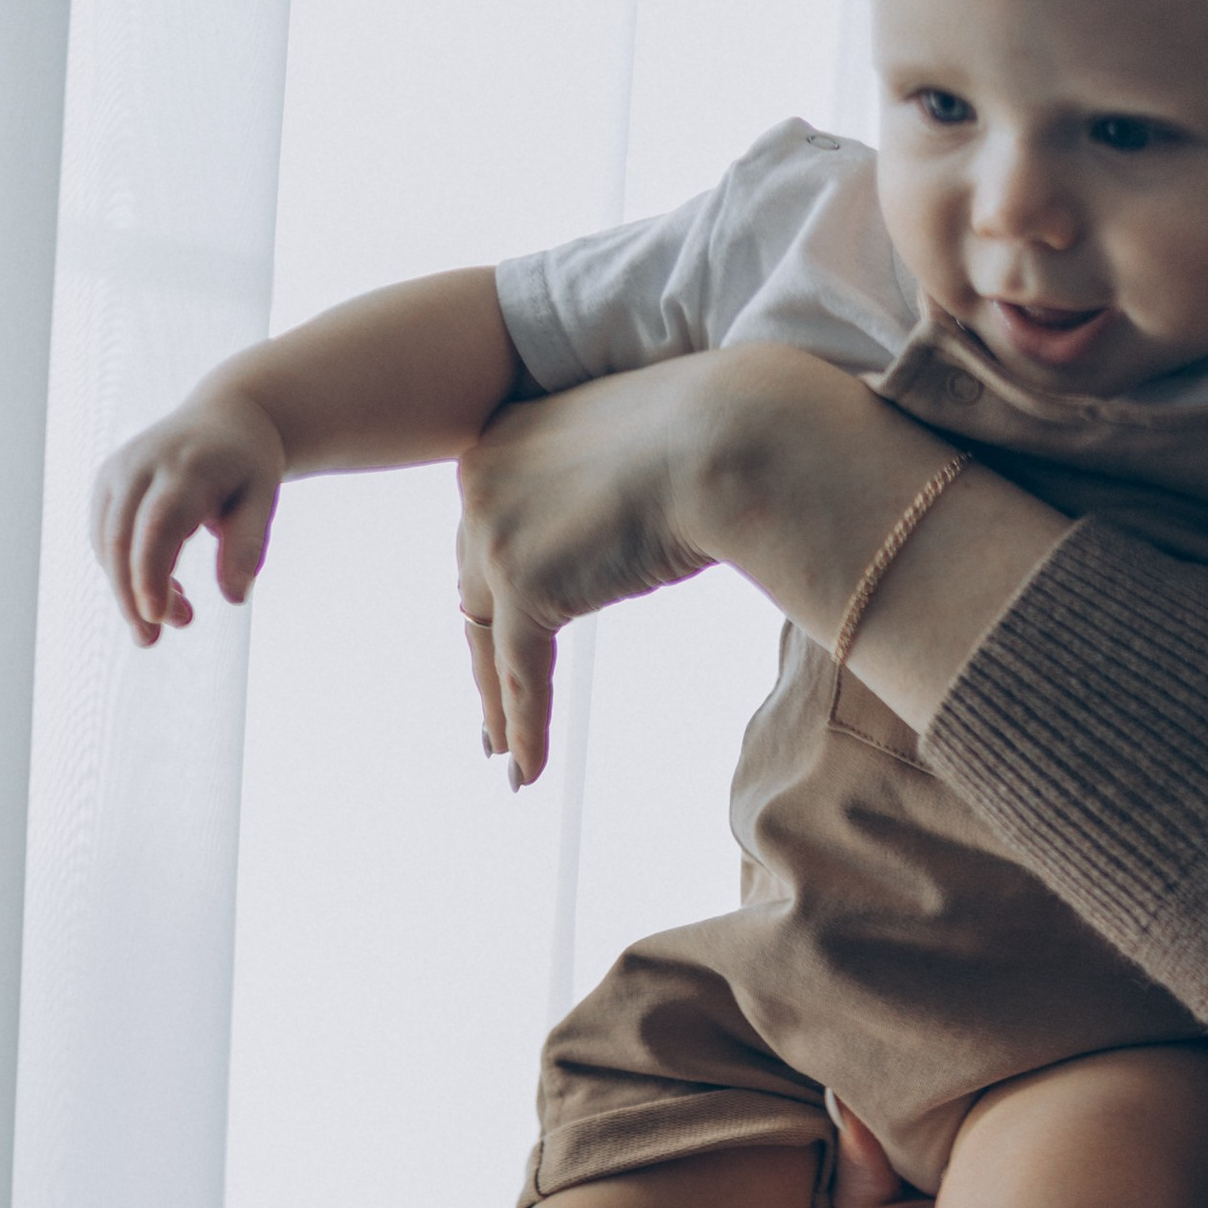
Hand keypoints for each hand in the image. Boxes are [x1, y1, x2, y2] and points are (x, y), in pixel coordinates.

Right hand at [90, 382, 287, 643]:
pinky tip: (161, 591)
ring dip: (129, 588)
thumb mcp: (264, 499)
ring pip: (106, 541)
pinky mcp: (107, 482)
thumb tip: (234, 598)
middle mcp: (141, 466)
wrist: (224, 416)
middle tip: (151, 641)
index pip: (157, 526)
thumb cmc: (249, 465)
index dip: (150, 573)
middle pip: (122, 538)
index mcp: (186, 469)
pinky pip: (104, 535)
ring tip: (180, 617)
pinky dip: (125, 569)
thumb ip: (250, 546)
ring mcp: (118, 471)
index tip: (155, 617)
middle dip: (131, 595)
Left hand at [455, 362, 721, 783]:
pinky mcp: (525, 583)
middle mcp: (484, 478)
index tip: (495, 630)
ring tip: (504, 754)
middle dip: (484, 651)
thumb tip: (638, 521)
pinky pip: (519, 673)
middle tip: (487, 709)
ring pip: (488, 635)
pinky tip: (527, 773)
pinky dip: (524, 727)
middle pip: (475, 586)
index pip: (491, 529)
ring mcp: (496, 530)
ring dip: (497, 701)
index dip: (495, 590)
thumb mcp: (643, 455)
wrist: (732, 435)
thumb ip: (613, 489)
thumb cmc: (718, 434)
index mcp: (509, 437)